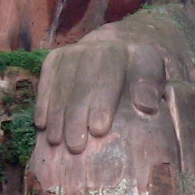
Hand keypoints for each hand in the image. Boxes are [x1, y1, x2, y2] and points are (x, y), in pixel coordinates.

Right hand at [34, 29, 170, 153]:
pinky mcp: (55, 59)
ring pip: (61, 86)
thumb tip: (146, 105)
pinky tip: (42, 125)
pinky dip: (43, 104)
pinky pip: (46, 83)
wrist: (118, 52)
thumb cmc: (139, 76)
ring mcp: (72, 52)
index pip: (109, 80)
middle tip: (75, 146)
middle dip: (76, 117)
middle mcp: (95, 48)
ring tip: (56, 141)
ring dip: (57, 115)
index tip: (98, 131)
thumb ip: (151, 89)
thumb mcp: (153, 78)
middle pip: (81, 86)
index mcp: (124, 52)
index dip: (101, 105)